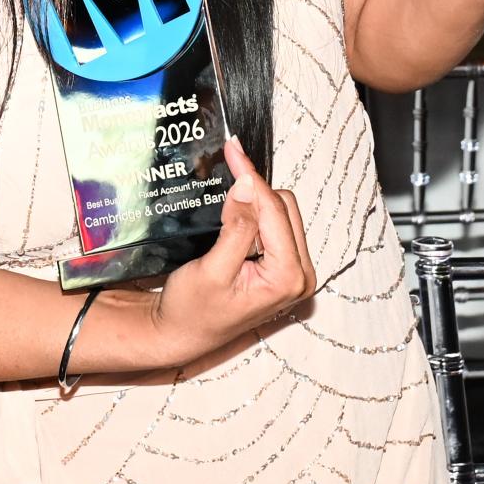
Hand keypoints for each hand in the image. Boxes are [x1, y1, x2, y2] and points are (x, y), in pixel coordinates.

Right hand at [146, 135, 316, 367]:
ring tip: (228, 197)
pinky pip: (277, 225)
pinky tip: (237, 207)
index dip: (251, 178)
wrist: (183, 334)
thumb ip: (236, 228)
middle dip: (254, 188)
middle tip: (226, 167)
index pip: (274, 211)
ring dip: (256, 199)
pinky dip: (257, 211)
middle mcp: (300, 276)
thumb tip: (248, 186)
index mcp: (288, 278)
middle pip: (284, 207)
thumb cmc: (192, 310)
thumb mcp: (212, 270)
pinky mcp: (284, 268)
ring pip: (282, 212)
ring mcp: (294, 273)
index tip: (232, 149)